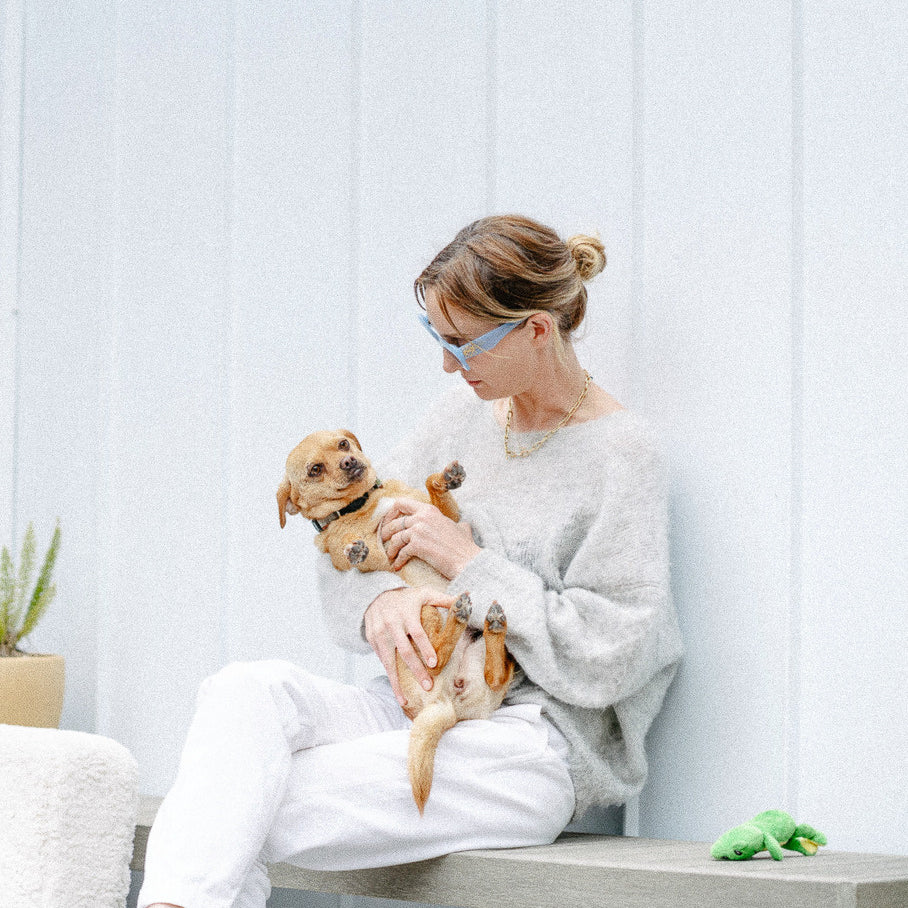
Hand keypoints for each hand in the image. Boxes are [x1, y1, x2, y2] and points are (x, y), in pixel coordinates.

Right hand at [364, 587, 456, 706]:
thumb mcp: (424, 593)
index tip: (434, 663)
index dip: (425, 648)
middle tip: (428, 686)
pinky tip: (397, 690)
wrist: (375, 595)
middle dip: (416, 670)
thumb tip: (465, 599)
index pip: (417, 633)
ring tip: (405, 700)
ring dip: (397, 682)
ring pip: (388, 661)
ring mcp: (379, 634)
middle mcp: (391, 624)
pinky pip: (382, 661)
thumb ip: (443, 599)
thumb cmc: (406, 597)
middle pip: (404, 651)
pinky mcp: (372, 641)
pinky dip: (389, 676)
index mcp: (406, 613)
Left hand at [380, 498, 480, 579]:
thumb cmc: (464, 547)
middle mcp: (422, 517)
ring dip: (391, 549)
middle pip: (394, 522)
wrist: (467, 561)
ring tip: (391, 556)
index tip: (389, 522)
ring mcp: (419, 530)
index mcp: (429, 510)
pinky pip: (401, 552)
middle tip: (384, 540)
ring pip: (395, 538)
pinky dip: (398, 560)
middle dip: (386, 532)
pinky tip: (398, 566)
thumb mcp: (460, 528)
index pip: (401, 503)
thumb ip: (454, 524)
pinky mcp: (417, 545)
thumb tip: (460, 525)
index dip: (391, 513)